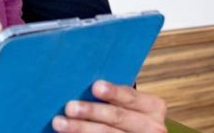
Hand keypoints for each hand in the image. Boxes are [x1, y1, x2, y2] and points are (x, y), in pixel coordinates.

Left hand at [52, 81, 168, 132]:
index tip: (95, 87)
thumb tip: (86, 85)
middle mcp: (152, 127)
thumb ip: (116, 96)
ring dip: (81, 129)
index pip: (131, 97)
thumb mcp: (132, 106)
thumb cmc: (130, 116)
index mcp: (153, 107)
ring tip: (60, 123)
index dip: (113, 92)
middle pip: (118, 117)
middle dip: (91, 112)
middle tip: (69, 107)